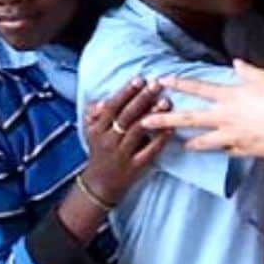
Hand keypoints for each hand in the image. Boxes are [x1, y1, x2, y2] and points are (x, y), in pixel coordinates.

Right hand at [81, 78, 172, 206]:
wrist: (100, 185)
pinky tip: (171, 128)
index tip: (140, 79)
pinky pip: (150, 151)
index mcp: (98, 129)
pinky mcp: (136, 167)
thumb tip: (102, 100)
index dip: (126, 92)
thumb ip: (95, 115)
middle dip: (142, 98)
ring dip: (153, 115)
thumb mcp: (92, 133)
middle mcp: (109, 140)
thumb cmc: (100, 153)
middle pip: (126, 116)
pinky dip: (160, 139)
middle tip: (156, 84)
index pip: (112, 107)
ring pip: (138, 131)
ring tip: (166, 101)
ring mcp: (122, 154)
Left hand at [140, 60, 263, 159]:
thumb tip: (236, 62)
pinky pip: (227, 150)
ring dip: (189, 141)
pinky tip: (216, 151)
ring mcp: (232, 137)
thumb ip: (248, 71)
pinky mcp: (242, 150)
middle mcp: (225, 117)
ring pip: (203, 141)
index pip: (198, 88)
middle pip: (189, 119)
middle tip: (144, 123)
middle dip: (164, 120)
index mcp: (229, 97)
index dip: (179, 83)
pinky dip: (220, 150)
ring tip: (177, 143)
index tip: (161, 80)